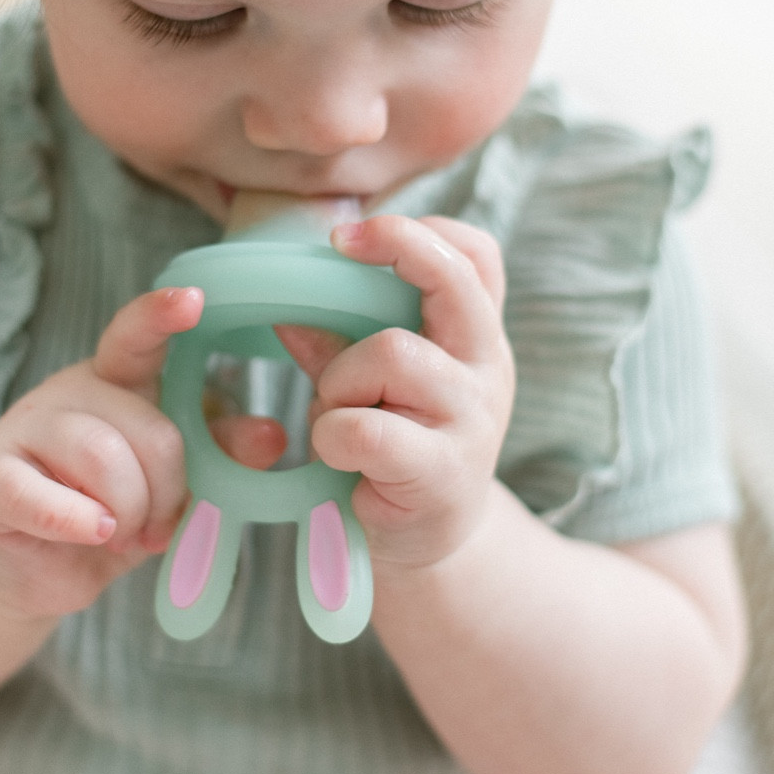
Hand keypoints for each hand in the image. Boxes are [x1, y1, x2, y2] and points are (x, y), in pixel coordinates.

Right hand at [0, 286, 286, 616]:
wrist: (34, 570)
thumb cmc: (110, 516)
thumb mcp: (172, 486)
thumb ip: (215, 454)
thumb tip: (270, 436)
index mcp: (117, 382)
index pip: (136, 337)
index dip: (161, 315)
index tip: (194, 300)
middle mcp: (69, 392)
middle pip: (148, 427)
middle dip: (166, 490)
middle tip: (152, 526)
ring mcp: (24, 429)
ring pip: (103, 458)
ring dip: (129, 513)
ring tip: (119, 534)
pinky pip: (43, 496)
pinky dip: (78, 522)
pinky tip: (93, 533)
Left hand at [277, 215, 514, 571]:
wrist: (427, 542)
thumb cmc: (397, 448)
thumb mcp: (374, 384)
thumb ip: (340, 339)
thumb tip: (286, 302)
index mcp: (476, 336)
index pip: (477, 257)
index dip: (421, 231)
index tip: (354, 235)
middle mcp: (487, 367)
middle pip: (453, 281)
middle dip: (395, 247)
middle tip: (338, 246)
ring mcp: (472, 418)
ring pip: (391, 353)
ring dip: (341, 379)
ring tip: (339, 413)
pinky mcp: (441, 471)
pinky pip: (363, 428)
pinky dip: (332, 434)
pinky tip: (338, 456)